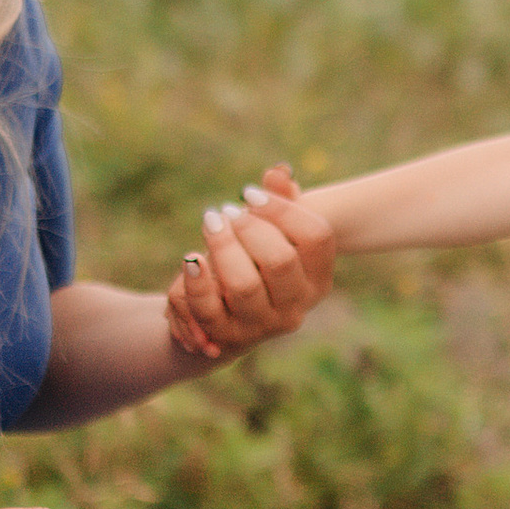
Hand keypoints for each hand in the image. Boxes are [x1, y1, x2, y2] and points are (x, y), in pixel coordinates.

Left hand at [166, 163, 336, 361]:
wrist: (227, 314)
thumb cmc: (256, 260)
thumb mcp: (273, 230)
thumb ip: (281, 199)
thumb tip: (278, 172)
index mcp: (318, 278)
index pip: (316, 236)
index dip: (282, 208)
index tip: (248, 194)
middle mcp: (297, 306)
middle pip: (281, 259)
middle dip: (249, 227)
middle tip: (225, 211)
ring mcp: (263, 325)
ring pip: (244, 285)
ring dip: (223, 247)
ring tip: (211, 223)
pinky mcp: (226, 336)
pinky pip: (208, 309)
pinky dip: (197, 281)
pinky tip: (191, 257)